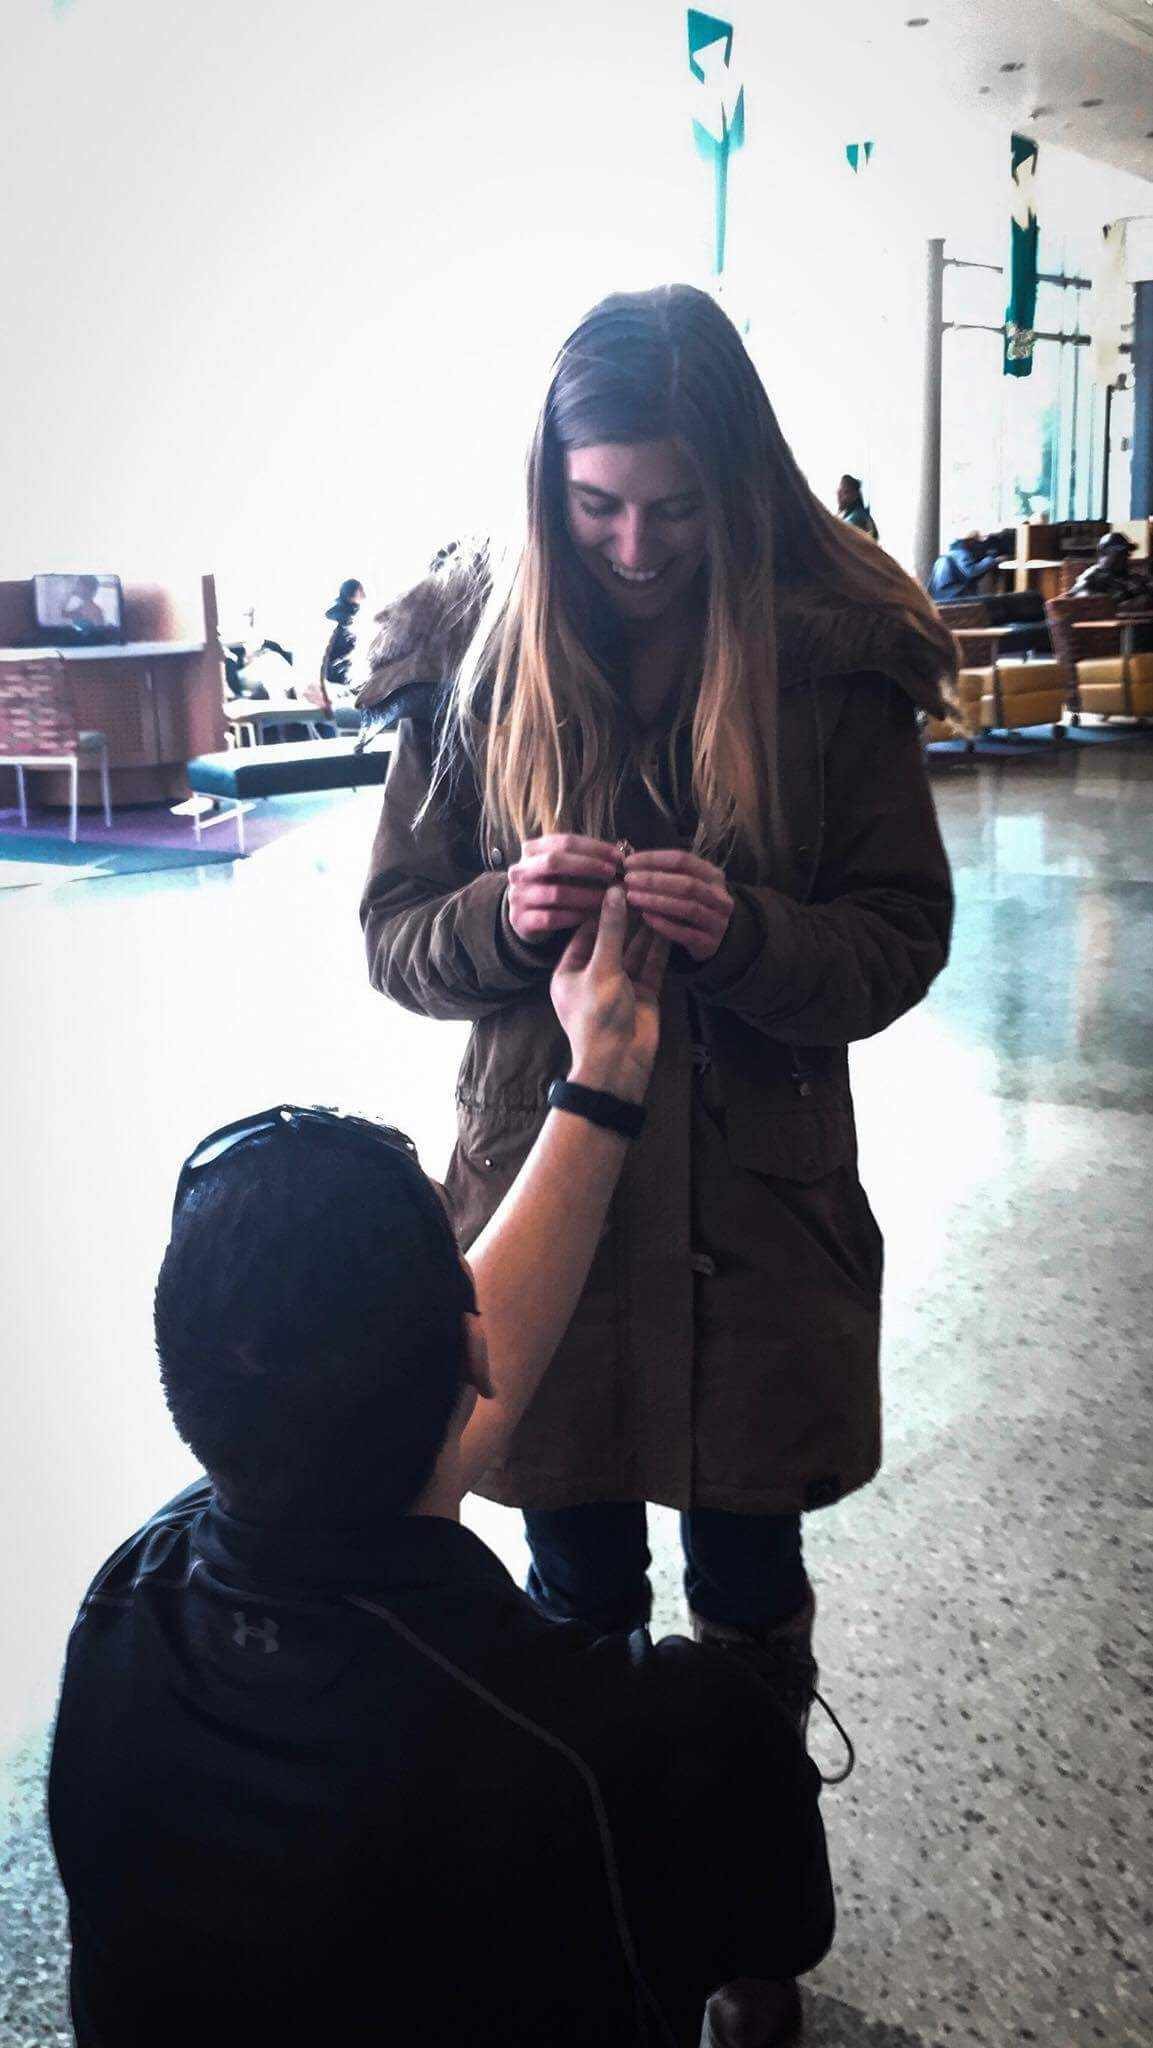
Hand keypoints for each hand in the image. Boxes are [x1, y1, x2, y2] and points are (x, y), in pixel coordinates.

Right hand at [507, 833, 620, 942]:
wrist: (525, 917)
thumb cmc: (553, 887)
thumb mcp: (562, 868)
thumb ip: (584, 859)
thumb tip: (620, 856)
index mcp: (532, 850)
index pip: (565, 842)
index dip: (594, 848)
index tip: (619, 857)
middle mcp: (520, 871)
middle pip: (555, 862)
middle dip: (589, 866)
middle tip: (613, 874)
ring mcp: (518, 896)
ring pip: (556, 893)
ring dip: (587, 896)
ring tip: (608, 899)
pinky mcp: (521, 920)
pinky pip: (552, 918)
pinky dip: (575, 917)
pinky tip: (592, 917)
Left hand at [549, 887, 666, 1104]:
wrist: (618, 1064)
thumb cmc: (598, 1018)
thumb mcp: (602, 969)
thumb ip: (610, 930)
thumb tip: (614, 893)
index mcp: (569, 971)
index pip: (584, 931)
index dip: (600, 908)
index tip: (614, 882)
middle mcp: (594, 975)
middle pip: (611, 939)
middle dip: (625, 916)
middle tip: (640, 885)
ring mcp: (620, 985)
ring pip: (633, 950)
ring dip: (644, 929)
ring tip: (657, 898)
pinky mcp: (643, 993)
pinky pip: (650, 965)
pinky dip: (658, 947)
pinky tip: (667, 923)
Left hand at [623, 848, 733, 962]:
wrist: (714, 940)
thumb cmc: (691, 907)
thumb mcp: (685, 886)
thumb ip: (665, 875)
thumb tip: (631, 864)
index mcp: (713, 876)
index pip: (683, 860)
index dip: (654, 859)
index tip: (629, 862)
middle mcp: (720, 897)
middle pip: (687, 883)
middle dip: (654, 880)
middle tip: (628, 880)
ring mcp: (718, 921)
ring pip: (688, 908)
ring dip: (657, 901)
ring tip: (632, 897)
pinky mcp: (710, 943)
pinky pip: (686, 933)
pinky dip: (664, 924)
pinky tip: (645, 917)